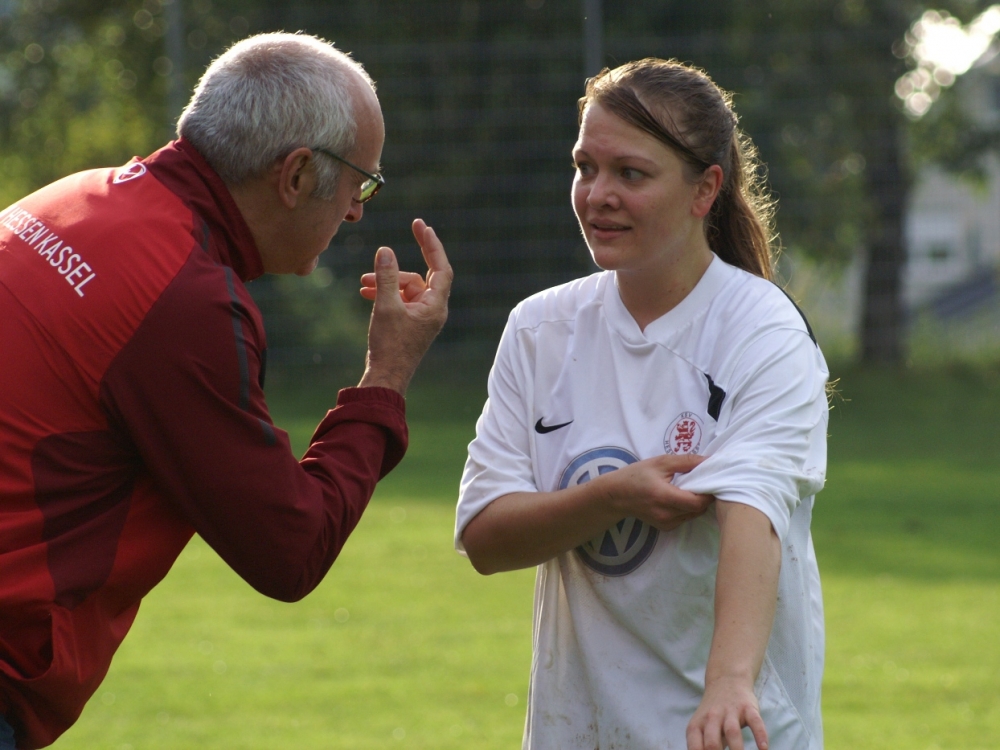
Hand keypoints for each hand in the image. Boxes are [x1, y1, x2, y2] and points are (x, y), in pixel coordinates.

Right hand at [357, 219, 452, 393]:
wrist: (385, 376)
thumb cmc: (389, 346)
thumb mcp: (385, 307)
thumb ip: (386, 277)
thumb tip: (386, 251)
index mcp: (435, 306)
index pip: (440, 267)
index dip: (432, 245)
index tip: (421, 226)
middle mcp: (432, 310)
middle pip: (419, 277)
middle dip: (396, 268)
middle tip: (382, 251)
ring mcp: (421, 317)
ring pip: (405, 289)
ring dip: (385, 283)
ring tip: (363, 284)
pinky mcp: (409, 323)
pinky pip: (399, 300)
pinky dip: (384, 294)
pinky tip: (365, 293)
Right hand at [597, 454, 712, 530]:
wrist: (616, 495)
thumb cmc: (637, 475)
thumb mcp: (660, 463)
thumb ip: (686, 461)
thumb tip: (709, 460)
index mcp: (664, 496)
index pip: (697, 502)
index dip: (708, 493)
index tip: (711, 481)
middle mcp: (666, 514)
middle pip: (698, 510)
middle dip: (705, 497)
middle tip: (704, 483)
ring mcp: (665, 523)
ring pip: (693, 515)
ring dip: (697, 504)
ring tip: (692, 490)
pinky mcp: (665, 527)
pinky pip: (685, 519)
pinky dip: (688, 509)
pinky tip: (681, 498)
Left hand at [686, 675, 767, 749]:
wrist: (727, 680)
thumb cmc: (714, 713)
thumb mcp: (701, 726)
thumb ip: (703, 746)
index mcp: (697, 725)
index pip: (695, 747)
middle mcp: (712, 718)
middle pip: (712, 742)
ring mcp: (731, 712)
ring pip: (732, 732)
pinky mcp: (748, 707)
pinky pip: (755, 722)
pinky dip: (760, 735)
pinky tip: (763, 748)